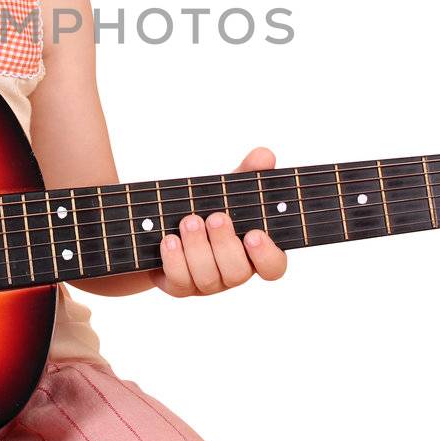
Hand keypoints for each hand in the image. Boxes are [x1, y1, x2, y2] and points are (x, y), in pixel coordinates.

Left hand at [151, 146, 287, 296]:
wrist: (165, 222)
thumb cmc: (208, 206)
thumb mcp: (228, 188)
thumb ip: (248, 173)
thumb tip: (264, 155)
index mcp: (253, 252)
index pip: (273, 267)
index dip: (266, 256)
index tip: (254, 234)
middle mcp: (232, 271)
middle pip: (238, 273)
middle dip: (225, 244)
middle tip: (216, 217)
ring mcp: (206, 282)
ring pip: (208, 278)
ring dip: (197, 248)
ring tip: (189, 220)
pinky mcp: (179, 285)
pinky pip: (180, 282)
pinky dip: (174, 260)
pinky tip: (169, 240)